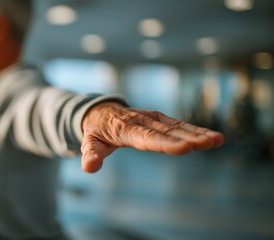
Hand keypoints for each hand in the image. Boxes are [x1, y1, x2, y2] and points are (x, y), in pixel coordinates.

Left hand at [81, 102, 223, 172]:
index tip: (184, 148)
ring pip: (176, 126)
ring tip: (217, 140)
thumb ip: (91, 154)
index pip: (146, 137)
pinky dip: (194, 129)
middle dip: (188, 137)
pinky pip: (178, 124)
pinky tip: (212, 137)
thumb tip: (88, 168)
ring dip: (197, 133)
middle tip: (209, 143)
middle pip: (166, 132)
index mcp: (124, 129)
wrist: (100, 111)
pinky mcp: (159, 119)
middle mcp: (141, 121)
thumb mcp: (89, 143)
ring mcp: (152, 118)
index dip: (165, 143)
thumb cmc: (96, 131)